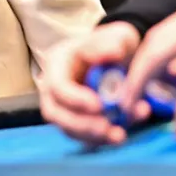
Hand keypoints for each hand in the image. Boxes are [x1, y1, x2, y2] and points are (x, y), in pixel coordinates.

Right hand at [38, 22, 141, 145]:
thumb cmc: (114, 44)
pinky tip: (120, 135)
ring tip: (119, 136)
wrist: (121, 58)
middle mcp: (54, 87)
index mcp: (58, 63)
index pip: (57, 85)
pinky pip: (82, 136)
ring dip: (92, 136)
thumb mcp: (117, 35)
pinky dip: (101, 140)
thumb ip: (112, 42)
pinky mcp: (77, 120)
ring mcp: (64, 106)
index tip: (99, 105)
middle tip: (106, 128)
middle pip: (54, 112)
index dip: (74, 99)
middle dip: (79, 125)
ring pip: (67, 128)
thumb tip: (112, 53)